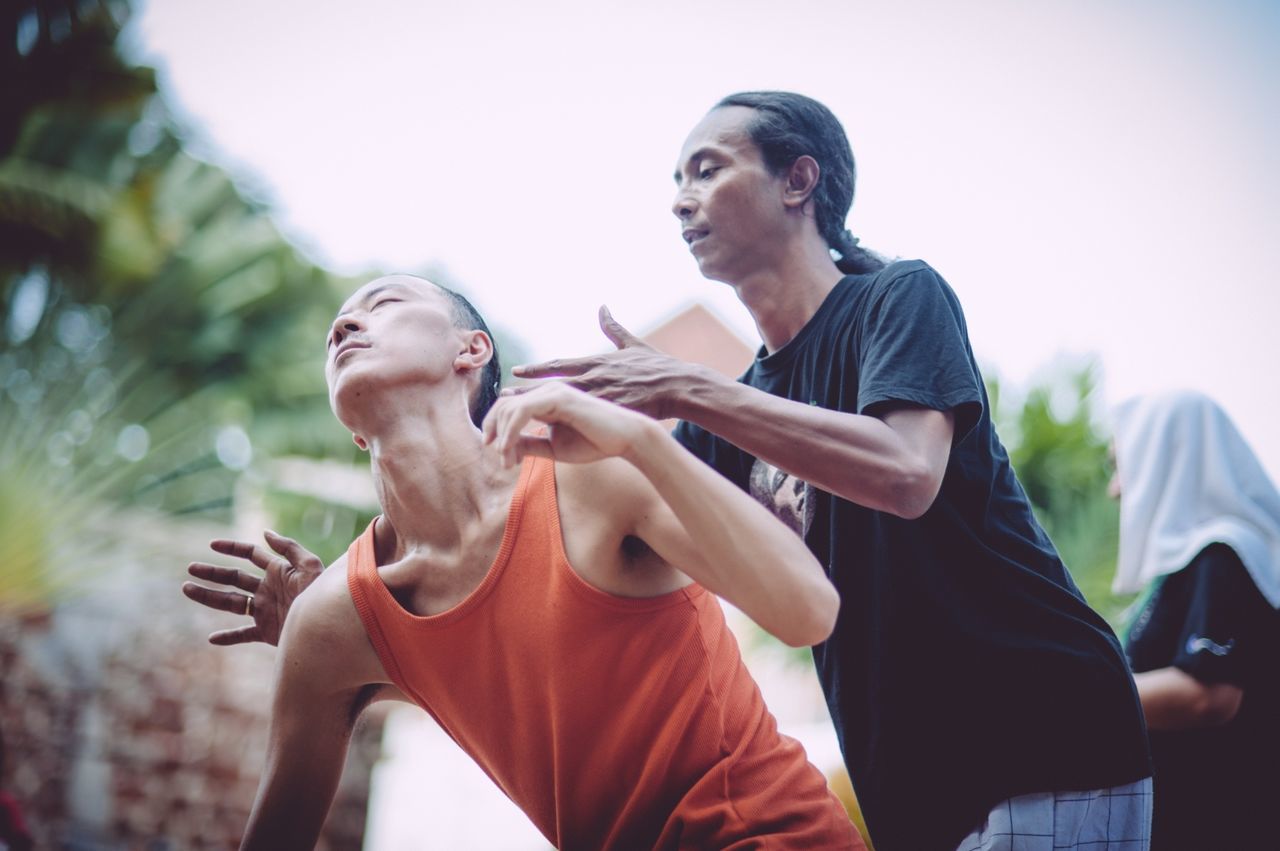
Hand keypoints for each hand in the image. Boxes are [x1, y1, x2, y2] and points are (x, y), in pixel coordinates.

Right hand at [182, 530, 322, 645]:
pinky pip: (243, 635)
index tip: (212, 545)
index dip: (233, 548)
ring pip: (231, 603)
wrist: (327, 628)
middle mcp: (268, 590)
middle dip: (212, 572)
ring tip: (186, 589)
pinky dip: (228, 637)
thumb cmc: (321, 595)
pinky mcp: (267, 632)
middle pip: (234, 578)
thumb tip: (265, 533)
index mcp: (278, 572)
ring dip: (209, 597)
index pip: (252, 555)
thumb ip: (289, 548)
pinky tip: (212, 639)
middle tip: (190, 568)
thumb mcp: (310, 566)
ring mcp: (265, 611)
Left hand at [482, 382, 652, 467]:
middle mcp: (546, 390)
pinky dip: (511, 432)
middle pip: (503, 404)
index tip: (498, 454)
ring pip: (510, 407)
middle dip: (495, 433)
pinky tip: (510, 450)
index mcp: (545, 399)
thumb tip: (504, 448)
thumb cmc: (594, 442)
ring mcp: (552, 391)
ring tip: (507, 460)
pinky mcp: (558, 397)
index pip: (509, 406)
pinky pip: (522, 411)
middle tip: (502, 461)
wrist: (624, 438)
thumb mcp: (554, 447)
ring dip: (503, 437)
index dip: (496, 428)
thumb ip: (530, 445)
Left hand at [509, 306, 702, 419]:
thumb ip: (613, 327)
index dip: (536, 368)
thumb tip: (603, 306)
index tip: (516, 370)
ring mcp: (601, 395)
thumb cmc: (656, 366)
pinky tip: (547, 438)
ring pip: (563, 405)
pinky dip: (564, 430)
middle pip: (553, 385)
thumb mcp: (632, 342)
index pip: (559, 364)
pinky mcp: (610, 412)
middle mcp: (594, 377)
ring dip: (539, 411)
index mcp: (596, 362)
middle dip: (527, 391)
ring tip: (516, 419)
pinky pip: (582, 424)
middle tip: (501, 397)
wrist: (677, 386)